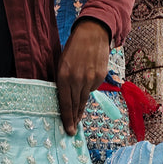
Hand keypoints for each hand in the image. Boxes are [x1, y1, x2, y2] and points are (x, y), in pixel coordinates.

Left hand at [56, 19, 110, 135]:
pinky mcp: (100, 77)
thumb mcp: (62, 64)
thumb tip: (65, 101)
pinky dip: (88, 91)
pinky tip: (86, 86)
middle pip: (76, 105)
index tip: (68, 130)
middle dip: (74, 119)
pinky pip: (92, 89)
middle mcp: (78, 79)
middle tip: (72, 130)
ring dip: (80, 110)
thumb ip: (63, 82)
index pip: (66, 103)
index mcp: (64, 76)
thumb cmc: (73, 48)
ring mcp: (91, 79)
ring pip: (84, 99)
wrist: (93, 33)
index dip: (67, 119)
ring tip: (78, 118)